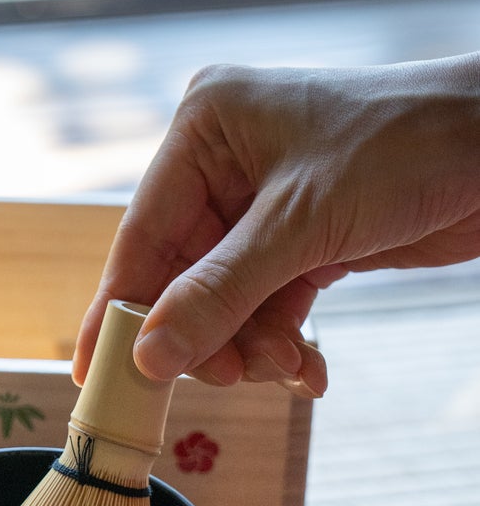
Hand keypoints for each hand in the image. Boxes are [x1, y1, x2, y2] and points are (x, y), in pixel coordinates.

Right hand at [74, 55, 479, 391]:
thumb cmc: (409, 147)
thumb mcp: (300, 226)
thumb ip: (218, 294)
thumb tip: (147, 356)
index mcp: (205, 128)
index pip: (142, 234)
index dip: (119, 308)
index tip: (96, 372)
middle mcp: (224, 161)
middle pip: (181, 274)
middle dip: (206, 332)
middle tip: (224, 377)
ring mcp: (263, 202)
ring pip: (225, 297)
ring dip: (251, 342)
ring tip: (285, 367)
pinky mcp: (302, 235)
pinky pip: (267, 300)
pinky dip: (282, 337)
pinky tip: (306, 367)